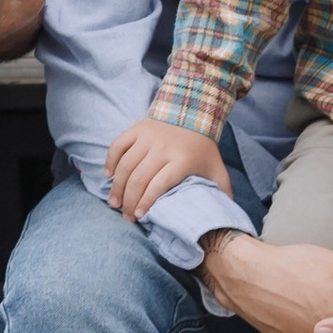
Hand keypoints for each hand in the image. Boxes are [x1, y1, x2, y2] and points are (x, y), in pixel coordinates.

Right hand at [106, 117, 228, 223]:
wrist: (194, 113)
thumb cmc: (203, 149)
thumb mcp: (217, 170)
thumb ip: (222, 193)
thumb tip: (224, 219)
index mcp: (182, 160)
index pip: (159, 184)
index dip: (146, 202)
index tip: (138, 217)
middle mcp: (163, 147)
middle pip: (139, 178)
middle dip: (128, 200)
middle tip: (125, 216)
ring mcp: (148, 137)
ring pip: (126, 164)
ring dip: (117, 186)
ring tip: (114, 203)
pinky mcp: (137, 128)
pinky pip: (118, 146)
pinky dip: (110, 162)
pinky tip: (108, 177)